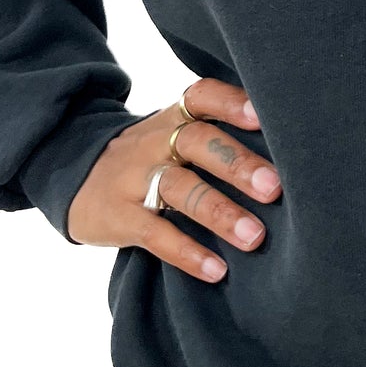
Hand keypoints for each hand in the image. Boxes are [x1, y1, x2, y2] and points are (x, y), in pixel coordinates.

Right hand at [66, 79, 280, 279]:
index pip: (202, 96)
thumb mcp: (173, 134)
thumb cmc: (149, 156)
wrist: (72, 175)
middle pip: (198, 142)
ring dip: (219, 212)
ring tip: (254, 237)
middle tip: (275, 188)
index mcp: (174, 117)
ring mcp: (134, 178)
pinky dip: (187, 252)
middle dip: (237, 163)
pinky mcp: (119, 216)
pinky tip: (216, 270)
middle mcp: (155, 141)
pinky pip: (154, 234)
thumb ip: (217, 135)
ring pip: (179, 188)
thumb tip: (292, 152)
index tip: (263, 116)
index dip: (231, 102)